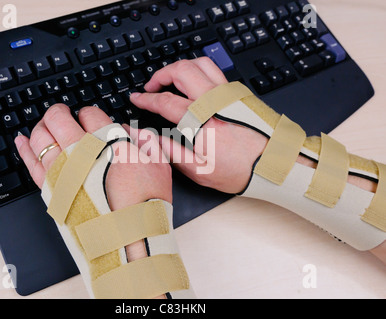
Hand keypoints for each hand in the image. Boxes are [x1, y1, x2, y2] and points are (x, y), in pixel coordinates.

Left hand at [14, 104, 171, 260]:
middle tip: (61, 112)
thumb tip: (128, 130)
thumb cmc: (146, 202)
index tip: (90, 119)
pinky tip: (22, 140)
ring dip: (42, 126)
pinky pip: (30, 162)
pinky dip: (24, 148)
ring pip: (41, 137)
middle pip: (58, 119)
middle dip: (59, 112)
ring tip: (45, 125)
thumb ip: (145, 139)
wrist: (131, 236)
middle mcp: (81, 151)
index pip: (89, 114)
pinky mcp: (51, 189)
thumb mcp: (159, 163)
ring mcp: (63, 170)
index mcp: (108, 140)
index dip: (89, 113)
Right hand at [130, 57, 267, 193]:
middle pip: (182, 71)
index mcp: (202, 121)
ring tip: (171, 79)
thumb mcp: (200, 171)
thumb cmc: (241, 171)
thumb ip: (172, 153)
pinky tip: (194, 84)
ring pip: (200, 64)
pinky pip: (215, 71)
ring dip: (181, 67)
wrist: (276, 165)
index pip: (166, 101)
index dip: (147, 99)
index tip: (137, 99)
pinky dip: (198, 71)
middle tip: (152, 86)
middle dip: (161, 74)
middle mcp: (215, 101)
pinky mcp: (240, 94)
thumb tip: (151, 139)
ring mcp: (229, 94)